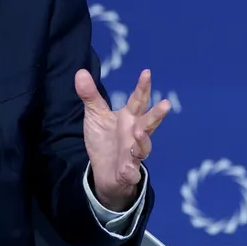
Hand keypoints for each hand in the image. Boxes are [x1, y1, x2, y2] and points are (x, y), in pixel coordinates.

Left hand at [75, 68, 170, 209]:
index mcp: (128, 118)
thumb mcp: (96, 116)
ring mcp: (132, 154)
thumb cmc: (105, 139)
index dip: (142, 88)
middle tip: (166, 103)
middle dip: (156, 114)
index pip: (138, 101)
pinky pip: (131, 173)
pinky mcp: (127, 172)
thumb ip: (91, 96)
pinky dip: (130, 171)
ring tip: (139, 132)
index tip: (147, 73)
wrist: (103, 171)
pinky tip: (126, 169)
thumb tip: (80, 72)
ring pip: (143, 148)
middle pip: (148, 123)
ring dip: (143, 141)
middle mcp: (134, 135)